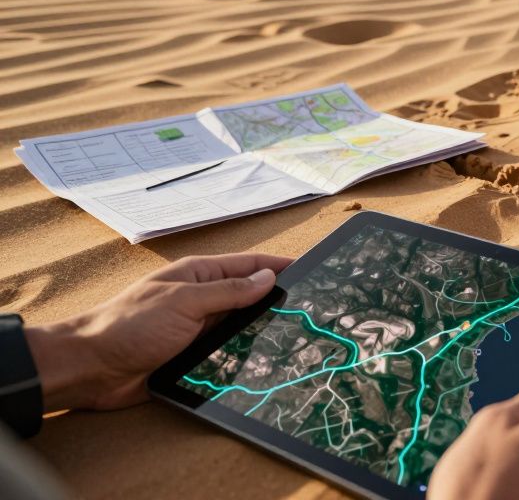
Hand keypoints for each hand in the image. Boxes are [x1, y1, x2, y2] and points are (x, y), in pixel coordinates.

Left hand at [24, 252, 290, 411]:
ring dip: (261, 332)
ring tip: (297, 338)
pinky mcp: (194, 357)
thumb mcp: (184, 301)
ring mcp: (198, 329)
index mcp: (198, 275)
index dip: (280, 266)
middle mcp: (202, 299)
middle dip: (277, 301)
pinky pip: (228, 354)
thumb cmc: (129, 325)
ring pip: (241, 327)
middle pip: (249, 296)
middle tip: (312, 310)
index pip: (250, 264)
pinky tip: (266, 364)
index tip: (313, 270)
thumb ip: (228, 290)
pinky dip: (245, 356)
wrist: (91, 368)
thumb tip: (268, 277)